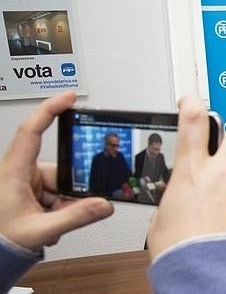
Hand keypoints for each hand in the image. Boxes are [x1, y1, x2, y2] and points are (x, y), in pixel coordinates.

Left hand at [0, 91, 113, 251]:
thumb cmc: (0, 239)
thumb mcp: (40, 230)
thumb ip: (75, 217)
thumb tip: (105, 204)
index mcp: (13, 171)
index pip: (32, 131)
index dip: (50, 110)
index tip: (69, 98)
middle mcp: (20, 172)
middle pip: (60, 168)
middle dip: (71, 191)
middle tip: (68, 210)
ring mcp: (26, 182)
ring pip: (62, 184)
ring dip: (65, 204)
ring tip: (55, 222)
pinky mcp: (32, 192)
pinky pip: (58, 194)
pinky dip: (61, 208)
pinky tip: (52, 222)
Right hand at [147, 96, 225, 259]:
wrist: (210, 276)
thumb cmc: (183, 251)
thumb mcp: (162, 219)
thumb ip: (173, 199)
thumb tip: (179, 200)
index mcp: (191, 172)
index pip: (193, 122)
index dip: (192, 104)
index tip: (192, 100)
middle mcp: (221, 173)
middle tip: (221, 156)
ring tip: (222, 214)